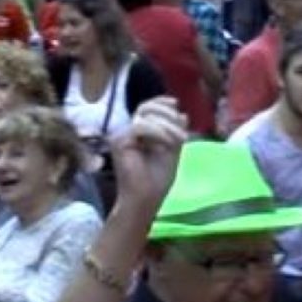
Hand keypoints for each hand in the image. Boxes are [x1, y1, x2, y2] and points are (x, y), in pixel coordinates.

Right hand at [110, 97, 188, 215]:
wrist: (145, 199)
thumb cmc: (157, 181)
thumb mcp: (173, 151)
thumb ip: (176, 132)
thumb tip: (182, 113)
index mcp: (140, 133)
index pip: (147, 108)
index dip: (161, 102)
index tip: (175, 104)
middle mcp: (128, 132)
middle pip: (147, 108)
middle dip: (168, 115)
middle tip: (182, 135)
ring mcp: (122, 136)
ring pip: (145, 115)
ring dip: (167, 126)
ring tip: (179, 142)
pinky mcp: (119, 142)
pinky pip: (140, 126)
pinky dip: (157, 132)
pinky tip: (167, 144)